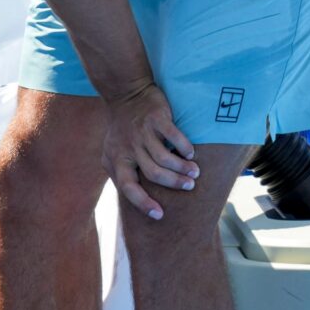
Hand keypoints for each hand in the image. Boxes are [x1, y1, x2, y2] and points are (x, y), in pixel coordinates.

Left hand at [102, 83, 198, 219]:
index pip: (126, 187)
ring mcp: (141, 132)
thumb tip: (138, 200)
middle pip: (153, 173)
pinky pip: (174, 136)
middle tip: (189, 186)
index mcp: (115, 159)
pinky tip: (191, 153)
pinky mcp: (155, 118)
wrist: (125, 93)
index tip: (159, 215)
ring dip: (183, 168)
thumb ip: (123, 171)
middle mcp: (127, 147)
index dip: (142, 203)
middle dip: (174, 183)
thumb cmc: (123, 129)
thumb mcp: (114, 151)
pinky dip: (184, 148)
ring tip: (194, 172)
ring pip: (165, 158)